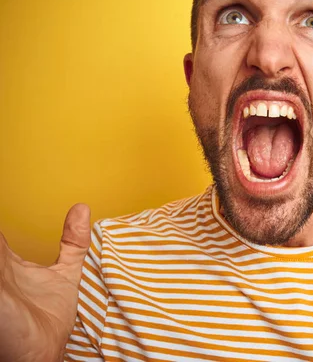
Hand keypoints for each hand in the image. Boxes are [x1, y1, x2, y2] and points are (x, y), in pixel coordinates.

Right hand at [0, 204, 90, 361]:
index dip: (3, 220)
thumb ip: (73, 243)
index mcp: (5, 262)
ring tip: (8, 258)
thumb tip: (82, 208)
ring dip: (0, 248)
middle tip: (6, 236)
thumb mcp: (64, 274)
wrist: (41, 354)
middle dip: (0, 240)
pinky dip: (0, 255)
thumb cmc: (48, 319)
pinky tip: (5, 264)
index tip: (9, 189)